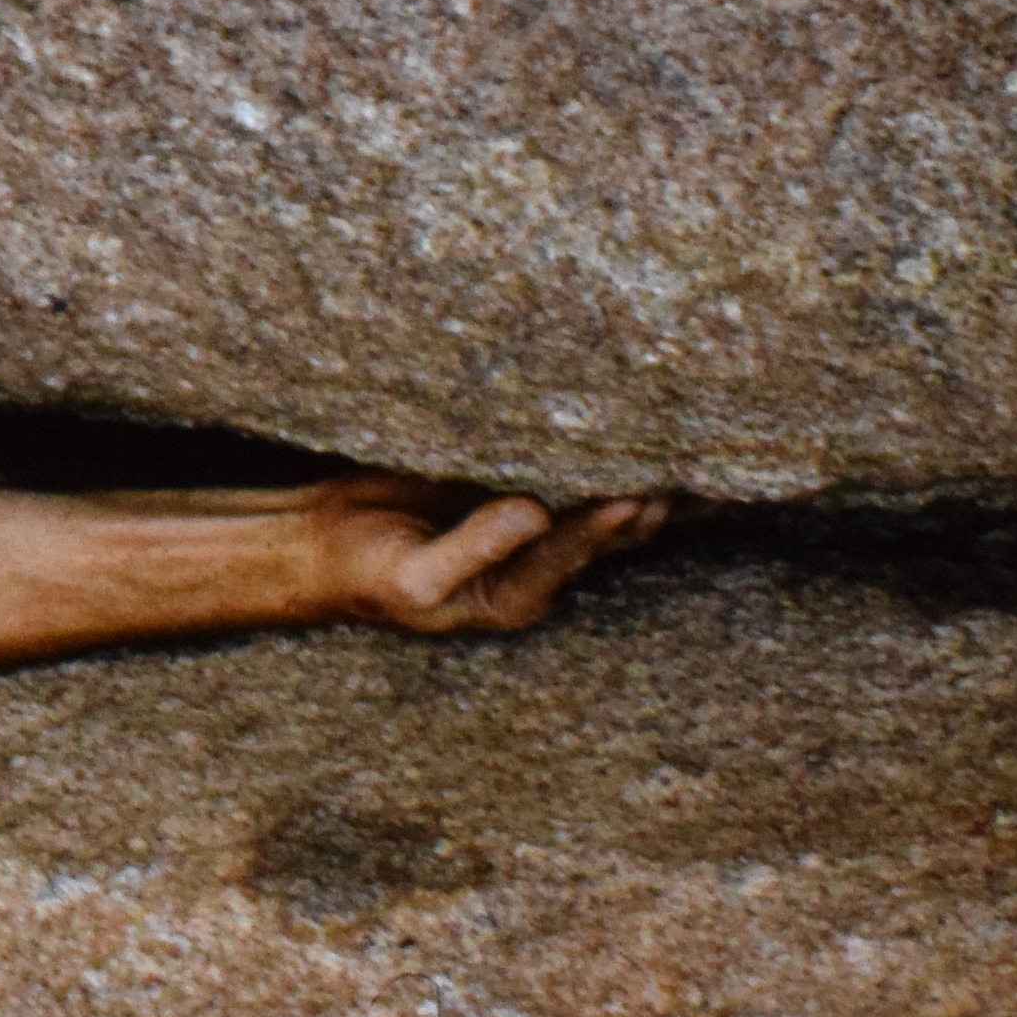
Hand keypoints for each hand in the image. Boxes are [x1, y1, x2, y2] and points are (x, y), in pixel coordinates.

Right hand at [284, 478, 674, 632]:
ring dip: (637, 473)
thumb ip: (475, 548)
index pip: (570, 555)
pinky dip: (593, 447)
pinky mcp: (509, 480)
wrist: (324, 544)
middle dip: (646, 501)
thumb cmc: (366, 573)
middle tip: (693, 465)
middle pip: (605, 530)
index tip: (633, 497)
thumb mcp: (414, 578)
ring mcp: (525, 519)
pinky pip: (561, 462)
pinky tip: (630, 420)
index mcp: (515, 596)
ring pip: (595, 494)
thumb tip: (534, 512)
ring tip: (691, 442)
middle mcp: (533, 560)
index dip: (602, 527)